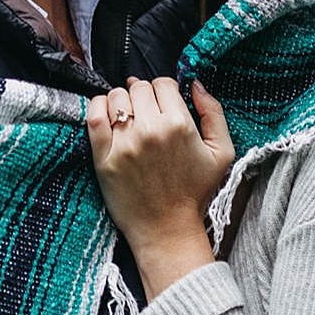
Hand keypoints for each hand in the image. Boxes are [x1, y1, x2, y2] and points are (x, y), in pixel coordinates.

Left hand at [85, 77, 234, 298]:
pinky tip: (107, 116)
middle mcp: (150, 130)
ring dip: (122, 102)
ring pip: (116, 97)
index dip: (164, 91)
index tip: (163, 105)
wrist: (167, 230)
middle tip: (147, 114)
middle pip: (138, 87)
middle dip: (143, 96)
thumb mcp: (222, 153)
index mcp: (179, 125)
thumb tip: (196, 84)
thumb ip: (214, 113)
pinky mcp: (103, 157)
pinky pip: (93, 115)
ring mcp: (124, 143)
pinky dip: (98, 107)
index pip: (162, 84)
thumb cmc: (194, 192)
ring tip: (129, 119)